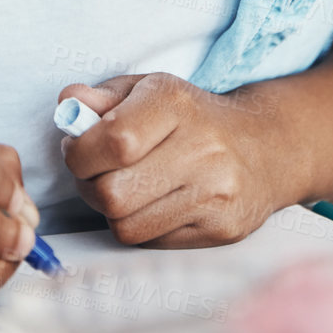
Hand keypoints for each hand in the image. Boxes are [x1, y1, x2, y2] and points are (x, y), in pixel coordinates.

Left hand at [57, 73, 282, 247]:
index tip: (78, 149)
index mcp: (175, 103)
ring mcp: (215, 194)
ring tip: (127, 187)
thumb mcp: (148, 89)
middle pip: (112, 193)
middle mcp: (201, 149)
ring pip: (127, 226)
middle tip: (97, 173)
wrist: (264, 147)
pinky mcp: (222, 230)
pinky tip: (153, 203)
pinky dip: (140, 227)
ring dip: (113, 211)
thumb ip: (103, 97)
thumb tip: (68, 103)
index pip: (113, 141)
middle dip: (90, 186)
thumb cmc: (192, 116)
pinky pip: (152, 243)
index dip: (80, 153)